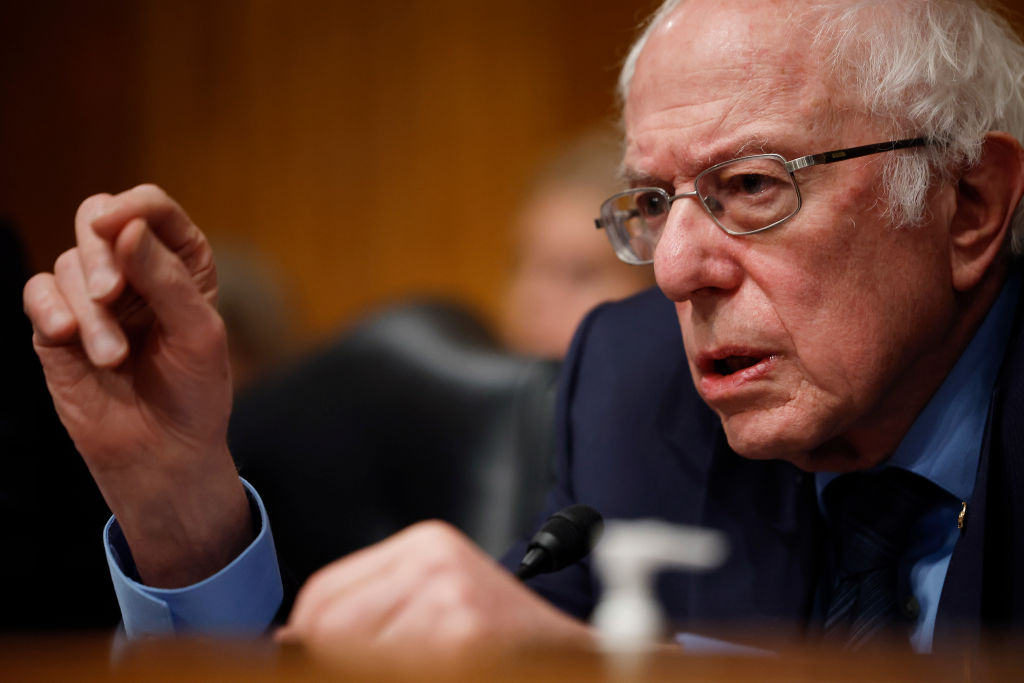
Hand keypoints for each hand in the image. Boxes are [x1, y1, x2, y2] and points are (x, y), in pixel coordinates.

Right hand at [22, 185, 251, 587]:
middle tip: (112, 295)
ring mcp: (93, 297)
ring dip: (90, 310)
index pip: (154, 209)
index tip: (119, 224)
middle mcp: (134, 270)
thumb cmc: (193, 392)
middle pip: (98, 220)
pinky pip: (38, 293)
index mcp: (181, 263)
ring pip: (68, 264)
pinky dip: (49, 309)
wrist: (162, 451)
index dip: (135, 206)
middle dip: (101, 254)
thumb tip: (127, 228)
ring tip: (114, 356)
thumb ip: (167, 279)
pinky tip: (66, 334)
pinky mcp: (58, 326)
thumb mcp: (198, 335)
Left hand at [278, 521, 592, 665]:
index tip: (315, 656)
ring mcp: (449, 599)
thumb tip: (292, 639)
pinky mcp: (461, 639)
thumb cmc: (502, 639)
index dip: (309, 638)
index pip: (322, 594)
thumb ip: (368, 611)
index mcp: (425, 544)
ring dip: (371, 666)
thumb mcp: (437, 600)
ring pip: (349, 652)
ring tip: (428, 659)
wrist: (573, 657)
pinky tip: (439, 664)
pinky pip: (388, 666)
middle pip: (327, 624)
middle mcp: (434, 562)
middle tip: (389, 659)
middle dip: (335, 657)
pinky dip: (399, 670)